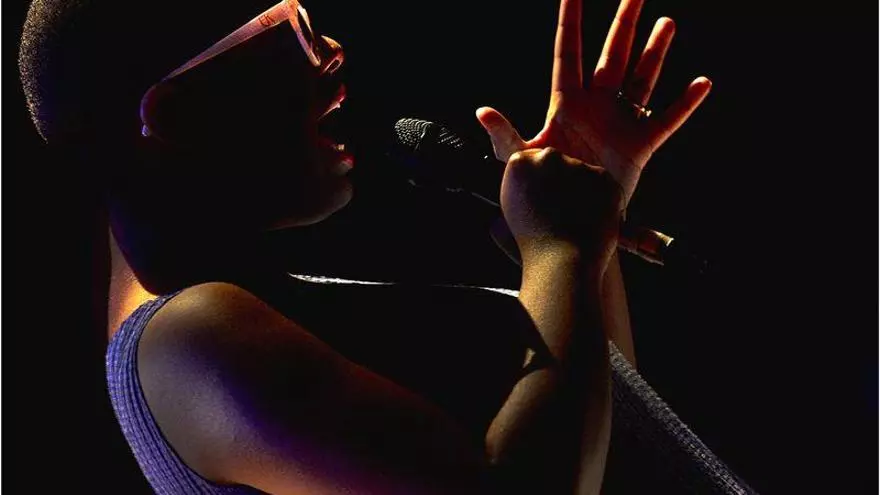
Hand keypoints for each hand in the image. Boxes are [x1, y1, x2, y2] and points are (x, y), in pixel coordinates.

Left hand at [477, 0, 711, 204]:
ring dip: (654, 52)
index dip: (570, 22)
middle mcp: (595, 107)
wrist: (566, 224)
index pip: (568, 52)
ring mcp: (618, 124)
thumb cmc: (539, 193)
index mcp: (566, 104)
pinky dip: (684, 104)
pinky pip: (665, 121)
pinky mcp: (638, 147)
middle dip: (623, 23)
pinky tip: (702, 83)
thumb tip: (483, 112)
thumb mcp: (520, 161)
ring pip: (641, 79)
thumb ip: (504, 135)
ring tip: (666, 22)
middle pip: (612, 55)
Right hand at [501, 148, 622, 269]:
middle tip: (557, 210)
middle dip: (558, 180)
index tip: (539, 199)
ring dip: (579, 189)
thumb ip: (523, 182)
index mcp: (520, 163)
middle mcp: (548, 157)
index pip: (531, 160)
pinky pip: (600, 183)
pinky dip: (599, 198)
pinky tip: (588, 218)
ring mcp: (578, 165)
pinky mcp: (603, 176)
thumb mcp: (511, 207)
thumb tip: (535, 174)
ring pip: (579, 172)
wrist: (564, 261)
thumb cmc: (534, 242)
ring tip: (573, 219)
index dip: (538, 182)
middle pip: (556, 162)